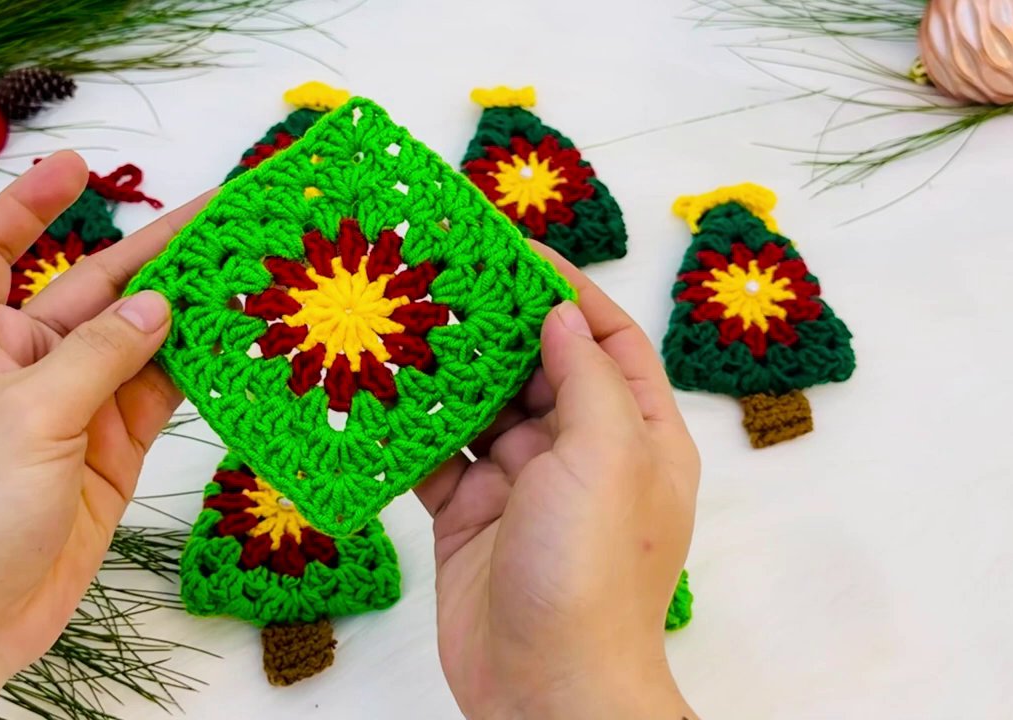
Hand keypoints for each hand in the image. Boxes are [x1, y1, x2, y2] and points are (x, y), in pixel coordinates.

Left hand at [0, 152, 210, 718]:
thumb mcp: (28, 417)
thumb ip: (101, 355)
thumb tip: (163, 304)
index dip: (29, 204)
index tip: (78, 166)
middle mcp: (20, 361)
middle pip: (90, 287)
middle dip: (150, 253)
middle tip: (219, 214)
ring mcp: (71, 404)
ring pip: (136, 339)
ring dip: (186, 309)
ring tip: (247, 268)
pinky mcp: (111, 446)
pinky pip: (158, 391)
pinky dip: (196, 367)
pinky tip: (238, 339)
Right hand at [419, 245, 700, 719]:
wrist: (546, 690)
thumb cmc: (593, 575)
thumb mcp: (606, 457)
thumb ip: (584, 378)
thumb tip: (560, 314)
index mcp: (635, 436)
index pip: (607, 341)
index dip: (567, 291)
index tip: (515, 251)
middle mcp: (581, 456)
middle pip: (537, 369)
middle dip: (493, 326)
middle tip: (439, 279)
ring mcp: (522, 488)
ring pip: (481, 411)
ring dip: (445, 374)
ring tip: (399, 323)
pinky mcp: (470, 519)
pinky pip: (438, 461)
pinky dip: (410, 432)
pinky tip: (376, 397)